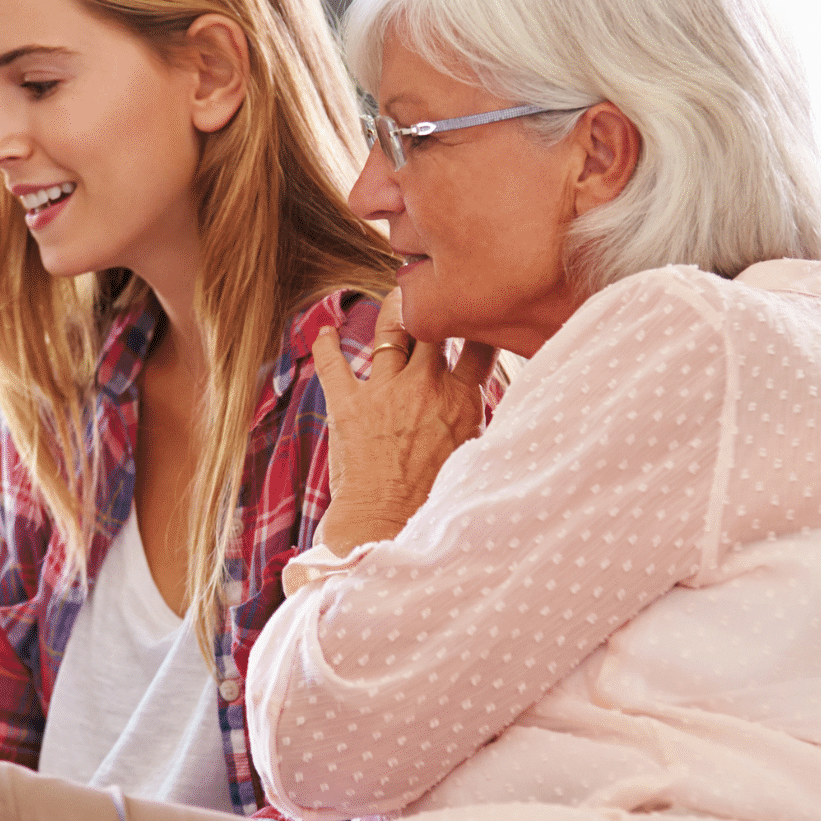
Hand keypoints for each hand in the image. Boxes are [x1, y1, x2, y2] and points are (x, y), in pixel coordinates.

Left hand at [309, 289, 498, 554]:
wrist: (388, 527)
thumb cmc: (436, 500)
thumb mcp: (473, 454)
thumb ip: (477, 416)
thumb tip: (494, 398)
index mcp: (461, 398)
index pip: (477, 340)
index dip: (476, 319)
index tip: (473, 309)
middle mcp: (423, 385)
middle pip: (432, 322)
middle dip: (431, 304)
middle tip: (430, 294)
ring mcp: (383, 391)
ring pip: (388, 330)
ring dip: (391, 313)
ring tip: (394, 305)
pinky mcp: (346, 404)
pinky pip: (333, 362)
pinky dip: (327, 343)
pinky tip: (326, 330)